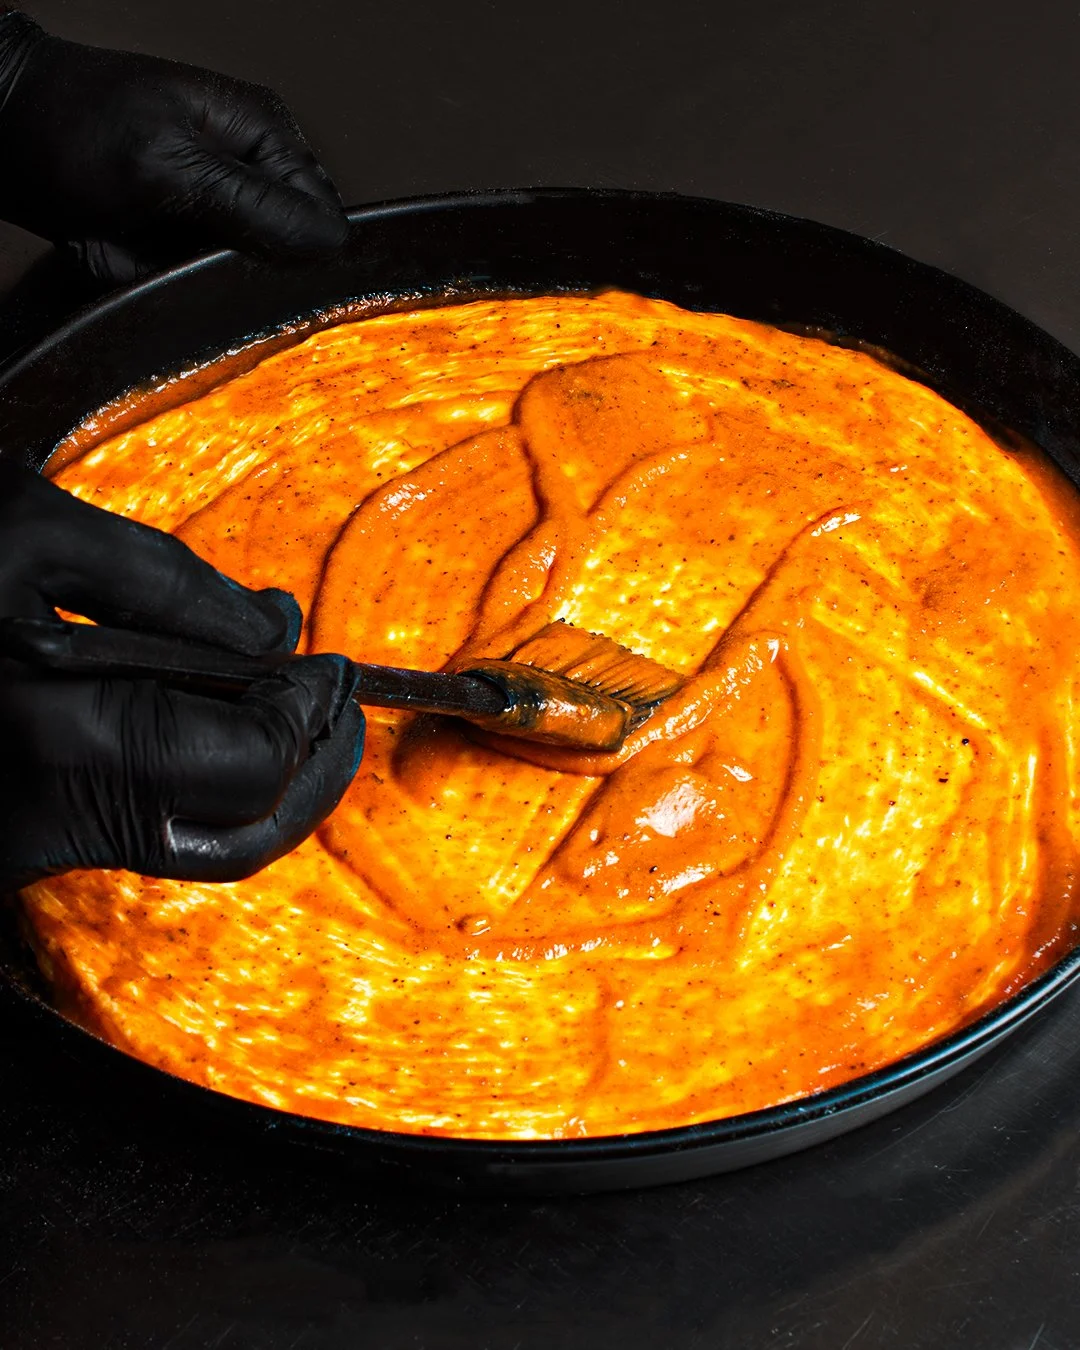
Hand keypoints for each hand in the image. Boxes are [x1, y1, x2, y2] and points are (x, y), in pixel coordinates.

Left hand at [0, 12, 348, 284]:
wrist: (0, 136)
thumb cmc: (69, 128)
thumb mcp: (168, 167)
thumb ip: (254, 206)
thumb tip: (329, 241)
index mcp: (263, 133)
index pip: (322, 215)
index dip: (298, 252)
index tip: (247, 262)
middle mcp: (251, 170)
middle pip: (291, 249)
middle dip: (249, 269)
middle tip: (192, 256)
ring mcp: (219, 205)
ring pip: (248, 273)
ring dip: (208, 281)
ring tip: (162, 255)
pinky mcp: (187, 236)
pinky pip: (205, 280)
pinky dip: (179, 285)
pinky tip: (151, 265)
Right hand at [0, 464, 364, 888]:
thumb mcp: (24, 531)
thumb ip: (168, 586)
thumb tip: (276, 628)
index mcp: (62, 736)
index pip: (255, 762)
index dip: (311, 713)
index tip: (332, 669)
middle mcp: (42, 822)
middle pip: (238, 840)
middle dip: (308, 774)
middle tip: (336, 710)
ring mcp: (16, 850)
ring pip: (188, 850)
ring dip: (260, 788)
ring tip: (286, 713)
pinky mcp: (3, 850)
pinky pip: (133, 835)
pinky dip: (193, 789)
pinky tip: (203, 722)